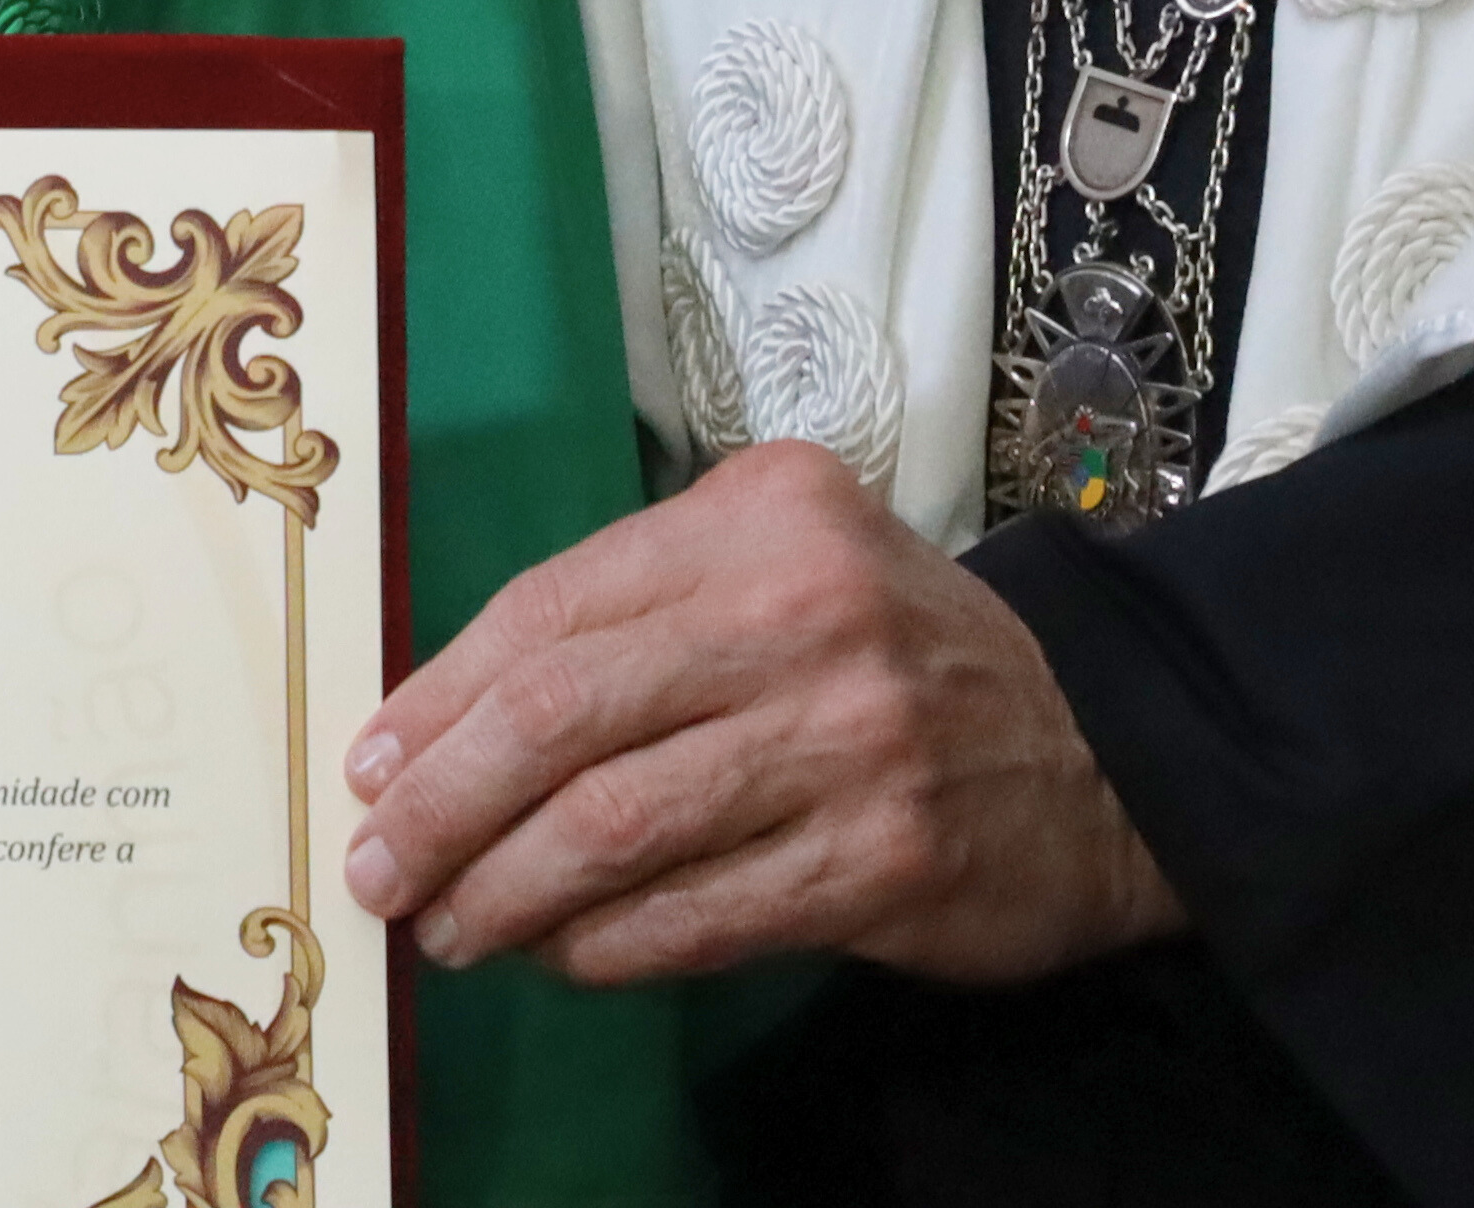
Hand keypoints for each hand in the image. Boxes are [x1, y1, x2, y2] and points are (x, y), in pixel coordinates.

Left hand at [336, 441, 1182, 986]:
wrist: (1105, 750)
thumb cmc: (891, 656)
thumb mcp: (777, 571)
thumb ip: (633, 618)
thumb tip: (440, 725)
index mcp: (759, 516)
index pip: (550, 607)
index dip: (438, 697)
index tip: (368, 763)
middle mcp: (803, 612)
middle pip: (563, 714)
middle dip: (444, 801)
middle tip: (378, 864)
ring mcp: (851, 740)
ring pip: (617, 824)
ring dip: (508, 890)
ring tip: (450, 927)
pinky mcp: (883, 862)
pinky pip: (698, 914)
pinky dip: (607, 945)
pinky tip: (561, 957)